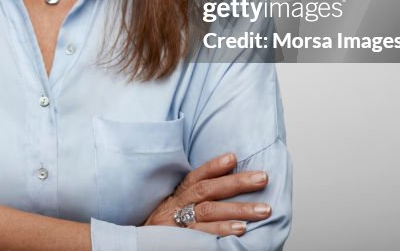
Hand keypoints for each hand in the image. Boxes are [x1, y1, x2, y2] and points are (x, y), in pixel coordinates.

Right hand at [143, 152, 270, 236]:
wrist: (137, 247)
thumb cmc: (160, 230)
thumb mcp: (171, 208)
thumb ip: (191, 198)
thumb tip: (225, 183)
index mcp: (175, 196)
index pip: (195, 177)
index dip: (214, 166)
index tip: (233, 157)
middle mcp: (175, 207)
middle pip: (206, 191)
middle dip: (236, 183)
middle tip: (262, 178)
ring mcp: (177, 226)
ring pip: (208, 212)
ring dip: (238, 210)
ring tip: (262, 209)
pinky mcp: (180, 242)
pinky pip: (203, 236)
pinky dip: (222, 231)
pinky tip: (241, 231)